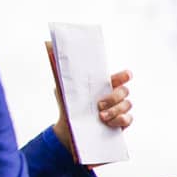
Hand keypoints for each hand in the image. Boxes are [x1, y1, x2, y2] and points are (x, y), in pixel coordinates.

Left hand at [47, 43, 133, 165]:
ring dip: (115, 110)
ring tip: (100, 117)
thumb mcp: (62, 89)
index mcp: (103, 86)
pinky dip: (119, 120)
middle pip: (125, 91)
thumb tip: (48, 46)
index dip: (125, 75)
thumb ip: (60, 71)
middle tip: (99, 105)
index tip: (126, 75)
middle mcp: (114, 96)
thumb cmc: (67, 106)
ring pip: (127, 105)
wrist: (69, 130)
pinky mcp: (121, 124)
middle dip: (114, 97)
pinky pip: (128, 119)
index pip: (120, 77)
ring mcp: (119, 110)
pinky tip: (108, 124)